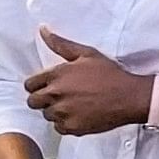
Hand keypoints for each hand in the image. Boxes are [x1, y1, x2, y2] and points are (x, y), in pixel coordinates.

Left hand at [26, 28, 151, 137]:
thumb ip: (61, 44)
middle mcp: (56, 94)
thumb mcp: (86, 54)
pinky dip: (66, 123)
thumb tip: (43, 31)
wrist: (128, 97)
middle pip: (33, 102)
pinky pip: (58, 128)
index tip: (48, 85)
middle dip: (42, 99)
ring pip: (47, 115)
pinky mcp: (71, 127)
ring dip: (55, 111)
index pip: (30, 85)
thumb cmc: (110, 75)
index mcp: (57, 75)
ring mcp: (62, 113)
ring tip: (73, 104)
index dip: (37, 85)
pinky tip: (79, 114)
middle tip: (59, 95)